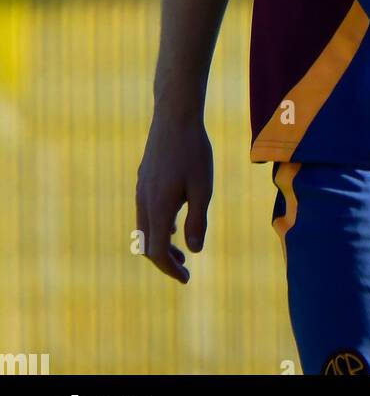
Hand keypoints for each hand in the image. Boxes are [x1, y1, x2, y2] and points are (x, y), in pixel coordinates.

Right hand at [135, 112, 212, 283]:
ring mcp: (141, 189)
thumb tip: (195, 250)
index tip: (187, 278)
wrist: (174, 116)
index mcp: (158, 207)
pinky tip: (173, 225)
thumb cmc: (194, 151)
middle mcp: (144, 201)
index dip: (170, 269)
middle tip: (185, 270)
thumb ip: (198, 219)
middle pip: (147, 244)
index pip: (157, 252)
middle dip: (165, 260)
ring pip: (145, 228)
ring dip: (161, 244)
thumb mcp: (202, 187)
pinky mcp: (144, 179)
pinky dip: (158, 226)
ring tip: (182, 251)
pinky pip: (146, 212)